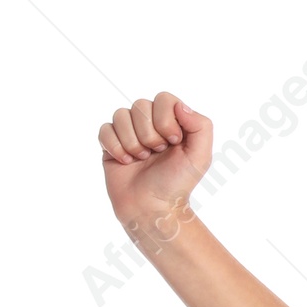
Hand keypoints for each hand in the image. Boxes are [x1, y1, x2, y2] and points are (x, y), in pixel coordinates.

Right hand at [97, 92, 213, 250]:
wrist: (152, 208)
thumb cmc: (177, 184)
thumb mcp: (200, 157)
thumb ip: (201, 126)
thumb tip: (180, 105)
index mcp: (172, 122)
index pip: (164, 98)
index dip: (165, 119)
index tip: (173, 142)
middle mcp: (149, 124)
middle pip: (140, 104)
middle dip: (150, 134)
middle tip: (156, 153)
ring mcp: (129, 132)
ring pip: (121, 115)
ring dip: (133, 142)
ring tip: (142, 159)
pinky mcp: (111, 144)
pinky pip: (105, 129)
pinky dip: (116, 148)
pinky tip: (126, 162)